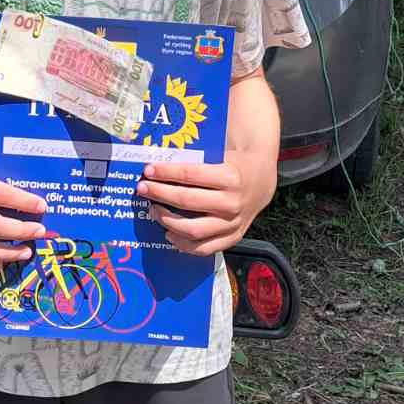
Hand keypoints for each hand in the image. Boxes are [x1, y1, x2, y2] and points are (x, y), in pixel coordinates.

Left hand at [136, 154, 274, 256]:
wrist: (261, 181)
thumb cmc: (233, 164)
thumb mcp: (220, 155)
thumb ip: (195, 160)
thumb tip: (160, 159)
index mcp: (230, 177)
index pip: (190, 175)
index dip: (166, 172)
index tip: (148, 170)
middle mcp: (232, 202)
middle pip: (187, 201)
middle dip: (160, 194)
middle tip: (142, 188)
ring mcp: (233, 223)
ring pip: (194, 229)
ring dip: (167, 220)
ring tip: (153, 210)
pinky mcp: (233, 237)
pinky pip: (204, 248)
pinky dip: (183, 244)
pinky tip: (169, 233)